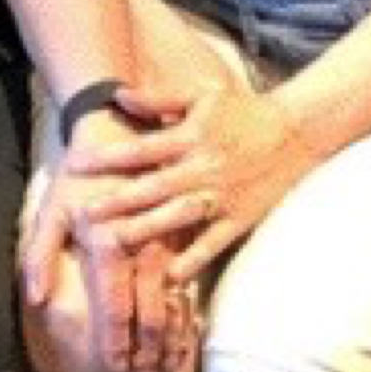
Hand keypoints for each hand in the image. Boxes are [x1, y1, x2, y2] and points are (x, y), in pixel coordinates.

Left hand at [21, 151, 188, 371]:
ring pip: (173, 301)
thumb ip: (40, 254)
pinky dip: (185, 311)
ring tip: (163, 364)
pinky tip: (183, 331)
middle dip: (145, 348)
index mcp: (107, 240)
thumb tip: (36, 298)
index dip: (115, 338)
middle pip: (149, 309)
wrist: (118, 131)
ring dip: (169, 336)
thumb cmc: (78, 174)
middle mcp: (142, 244)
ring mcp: (168, 240)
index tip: (115, 366)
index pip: (114, 302)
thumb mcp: (51, 209)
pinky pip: (188, 281)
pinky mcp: (183, 234)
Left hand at [80, 80, 319, 285]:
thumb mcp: (200, 97)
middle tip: (85, 212)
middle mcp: (203, 169)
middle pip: (154, 187)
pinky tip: (171, 275)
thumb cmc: (241, 112)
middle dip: (118, 200)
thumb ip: (158, 98)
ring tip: (116, 241)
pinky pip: (214, 243)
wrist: (294, 134)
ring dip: (147, 229)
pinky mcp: (240, 219)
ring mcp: (222, 197)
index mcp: (190, 138)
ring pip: (179, 217)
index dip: (107, 157)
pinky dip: (194, 260)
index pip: (140, 149)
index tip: (76, 165)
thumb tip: (118, 95)